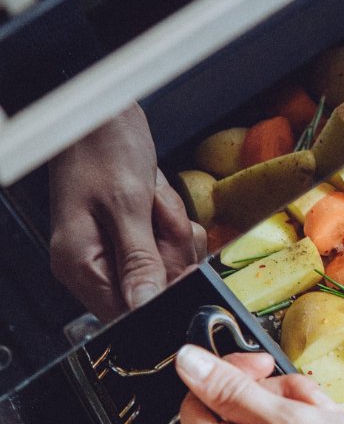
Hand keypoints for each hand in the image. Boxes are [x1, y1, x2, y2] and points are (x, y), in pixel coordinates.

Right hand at [48, 105, 206, 319]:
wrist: (102, 112)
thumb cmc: (101, 147)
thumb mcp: (127, 203)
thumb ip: (139, 259)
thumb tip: (144, 306)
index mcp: (80, 262)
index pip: (126, 311)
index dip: (161, 294)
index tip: (183, 267)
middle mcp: (94, 262)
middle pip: (154, 286)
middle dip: (170, 249)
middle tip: (159, 213)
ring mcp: (115, 247)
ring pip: (168, 262)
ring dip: (173, 229)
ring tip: (154, 198)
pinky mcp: (134, 232)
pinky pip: (169, 241)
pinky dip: (174, 219)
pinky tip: (159, 197)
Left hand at [176, 346, 343, 423]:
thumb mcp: (286, 415)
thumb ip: (231, 388)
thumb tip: (188, 363)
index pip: (198, 401)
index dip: (228, 372)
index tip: (264, 363)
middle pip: (236, 412)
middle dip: (275, 393)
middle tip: (306, 400)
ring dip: (298, 409)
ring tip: (327, 419)